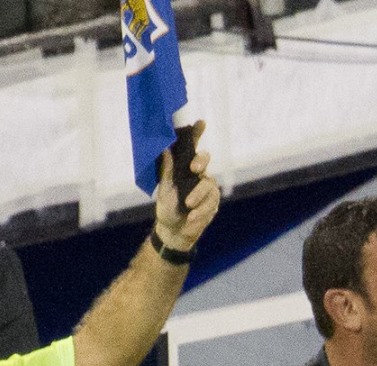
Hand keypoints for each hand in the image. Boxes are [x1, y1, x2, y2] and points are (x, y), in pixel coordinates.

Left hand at [155, 121, 219, 252]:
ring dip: (198, 196)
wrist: (174, 232)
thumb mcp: (164, 190)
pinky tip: (192, 217)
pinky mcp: (212, 205)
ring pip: (209, 185)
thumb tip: (165, 149)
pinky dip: (201, 211)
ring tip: (188, 206)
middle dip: (201, 162)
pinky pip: (211, 204)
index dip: (197, 134)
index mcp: (184, 169)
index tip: (200, 123)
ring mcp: (207, 189)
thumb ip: (166, 171)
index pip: (191, 147)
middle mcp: (198, 175)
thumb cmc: (167, 208)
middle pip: (205, 160)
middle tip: (194, 169)